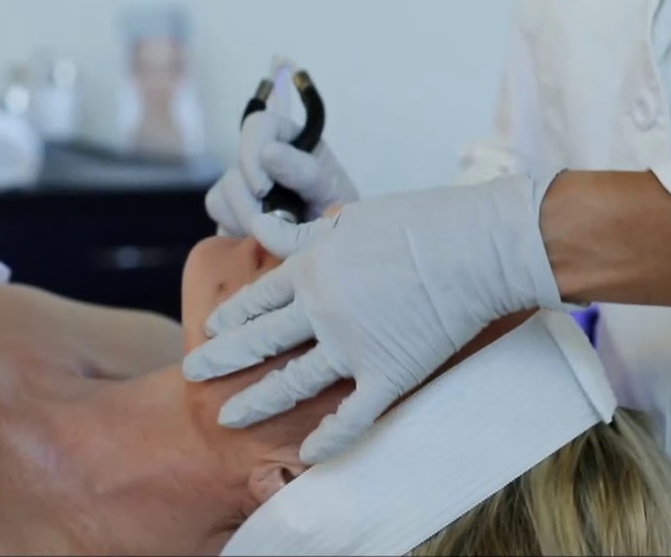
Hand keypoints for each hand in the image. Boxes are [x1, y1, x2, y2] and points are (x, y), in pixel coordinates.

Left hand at [182, 171, 566, 463]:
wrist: (477, 246)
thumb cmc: (420, 222)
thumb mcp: (351, 217)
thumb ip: (303, 233)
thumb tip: (263, 227)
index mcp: (311, 268)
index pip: (257, 299)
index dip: (232, 316)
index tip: (212, 328)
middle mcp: (321, 311)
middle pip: (259, 341)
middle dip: (221, 359)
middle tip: (193, 372)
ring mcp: (352, 347)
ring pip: (292, 383)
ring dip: (257, 401)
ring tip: (228, 416)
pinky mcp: (388, 374)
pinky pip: (352, 417)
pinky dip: (330, 438)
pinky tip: (310, 453)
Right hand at [205, 111, 358, 236]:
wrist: (334, 251)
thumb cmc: (338, 213)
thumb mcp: (331, 191)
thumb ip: (304, 171)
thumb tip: (267, 151)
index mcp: (290, 141)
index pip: (259, 125)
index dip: (251, 152)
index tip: (262, 188)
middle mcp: (260, 158)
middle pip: (235, 168)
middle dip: (252, 203)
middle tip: (277, 223)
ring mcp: (241, 183)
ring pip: (220, 196)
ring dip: (246, 220)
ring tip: (276, 235)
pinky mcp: (230, 211)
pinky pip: (218, 218)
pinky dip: (236, 231)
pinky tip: (260, 239)